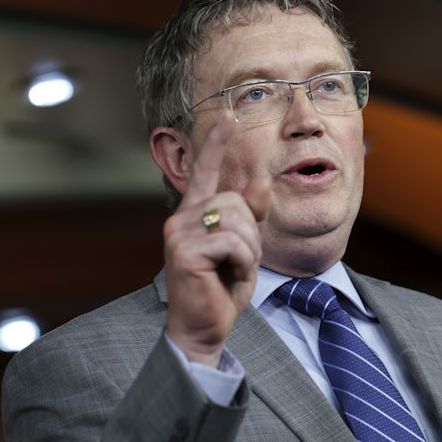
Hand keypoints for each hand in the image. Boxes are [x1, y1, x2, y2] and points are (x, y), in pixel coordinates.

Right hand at [164, 112, 270, 367]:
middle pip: (235, 201)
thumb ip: (249, 215)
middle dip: (250, 233)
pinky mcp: (185, 250)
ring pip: (236, 219)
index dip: (217, 143)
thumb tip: (262, 179)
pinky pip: (232, 241)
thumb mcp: (243, 247)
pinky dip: (242, 262)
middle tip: (239, 262)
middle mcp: (181, 218)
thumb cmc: (221, 288)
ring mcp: (179, 233)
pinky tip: (226, 277)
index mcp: (194, 215)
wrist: (203, 327)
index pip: (206, 171)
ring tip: (232, 270)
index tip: (227, 114)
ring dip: (248, 250)